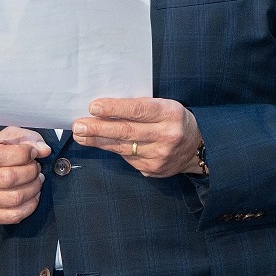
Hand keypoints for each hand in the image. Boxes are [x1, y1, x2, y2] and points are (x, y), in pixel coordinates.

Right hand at [0, 127, 49, 225]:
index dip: (23, 154)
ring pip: (14, 198)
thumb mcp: (9, 138)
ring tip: (36, 180)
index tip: (32, 153)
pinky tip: (32, 195)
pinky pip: (14, 215)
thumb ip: (28, 139)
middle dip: (31, 172)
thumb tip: (44, 150)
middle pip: (9, 178)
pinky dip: (30, 206)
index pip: (0, 156)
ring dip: (33, 188)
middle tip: (36, 168)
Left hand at [74, 96, 204, 177]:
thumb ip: (140, 107)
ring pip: (122, 148)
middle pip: (126, 132)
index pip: (138, 110)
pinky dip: (113, 150)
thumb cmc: (175, 120)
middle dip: (98, 129)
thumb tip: (105, 109)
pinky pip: (127, 159)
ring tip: (80, 135)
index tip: (94, 107)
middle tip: (78, 125)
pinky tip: (102, 144)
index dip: (114, 109)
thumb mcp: (165, 106)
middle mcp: (166, 136)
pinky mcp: (153, 169)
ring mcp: (159, 156)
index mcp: (170, 114)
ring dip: (98, 141)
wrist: (198, 147)